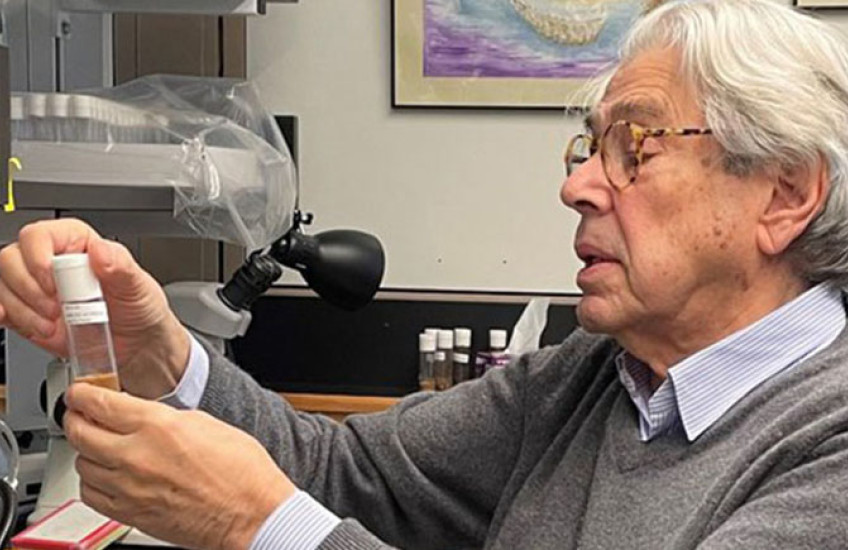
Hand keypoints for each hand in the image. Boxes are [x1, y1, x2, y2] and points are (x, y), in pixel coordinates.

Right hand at [0, 219, 188, 397]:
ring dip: (21, 308)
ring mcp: (37, 289)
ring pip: (3, 285)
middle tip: (55, 307)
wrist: (139, 347)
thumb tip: (101, 250)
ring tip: (52, 324)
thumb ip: (121, 266)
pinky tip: (24, 324)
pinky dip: (4, 317)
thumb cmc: (141, 309)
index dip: (37, 255)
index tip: (52, 280)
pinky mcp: (27, 315)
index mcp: (78, 244)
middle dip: (28, 288)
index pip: (40, 235)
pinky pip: (1, 309)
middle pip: (11, 258)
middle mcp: (52, 263)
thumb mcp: (139, 287)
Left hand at [64, 383, 295, 549]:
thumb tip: (139, 415)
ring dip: (86, 451)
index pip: (100, 404)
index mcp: (159, 426)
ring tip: (99, 446)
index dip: (82, 395)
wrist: (251, 513)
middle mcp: (137, 456)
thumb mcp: (205, 423)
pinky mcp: (130, 514)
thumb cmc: (241, 471)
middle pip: (80, 432)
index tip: (80, 393)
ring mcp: (130, 488)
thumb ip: (164, 417)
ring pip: (81, 464)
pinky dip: (92, 481)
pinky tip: (105, 475)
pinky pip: (90, 494)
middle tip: (80, 414)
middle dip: (76, 419)